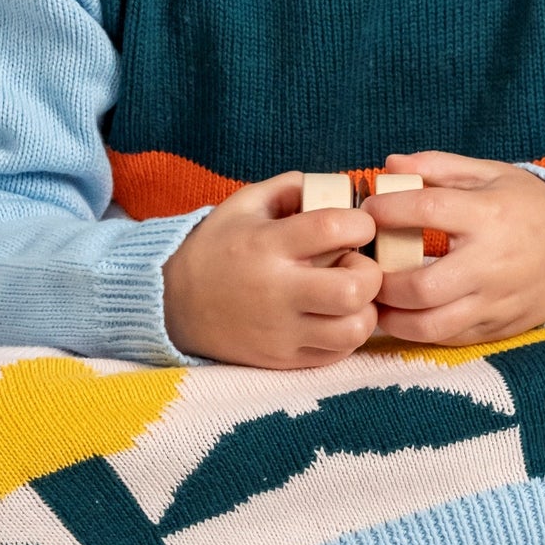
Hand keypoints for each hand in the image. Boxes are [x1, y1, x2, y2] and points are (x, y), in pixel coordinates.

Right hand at [163, 173, 379, 368]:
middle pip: (355, 288)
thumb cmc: (216, 248)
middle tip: (357, 264)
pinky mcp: (284, 360)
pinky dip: (347, 333)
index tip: (358, 224)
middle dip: (371, 272)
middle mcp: (277, 291)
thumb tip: (339, 185)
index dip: (362, 222)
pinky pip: (338, 353)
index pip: (334, 228)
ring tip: (348, 294)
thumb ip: (291, 187)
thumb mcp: (244, 204)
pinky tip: (333, 316)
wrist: (173, 305)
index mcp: (267, 245)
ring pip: (355, 328)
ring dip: (365, 308)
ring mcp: (282, 331)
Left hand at [365, 152, 544, 347]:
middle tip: (363, 266)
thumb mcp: (493, 174)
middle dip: (381, 279)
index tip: (368, 210)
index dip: (387, 210)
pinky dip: (417, 330)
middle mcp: (491, 264)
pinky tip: (402, 313)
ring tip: (375, 297)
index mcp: (490, 216)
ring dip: (391, 315)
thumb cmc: (532, 208)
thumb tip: (390, 166)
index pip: (428, 209)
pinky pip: (448, 338)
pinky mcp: (497, 328)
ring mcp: (495, 302)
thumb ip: (440, 167)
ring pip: (430, 324)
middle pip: (421, 284)